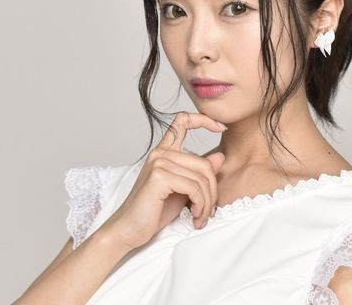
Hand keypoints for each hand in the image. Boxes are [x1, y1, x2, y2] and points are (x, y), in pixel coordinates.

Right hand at [99, 112, 226, 250]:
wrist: (129, 231)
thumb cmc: (154, 211)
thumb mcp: (183, 190)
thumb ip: (199, 173)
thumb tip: (220, 156)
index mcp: (164, 152)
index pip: (183, 120)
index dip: (204, 119)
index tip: (221, 127)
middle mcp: (160, 153)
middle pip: (205, 164)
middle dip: (213, 191)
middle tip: (209, 211)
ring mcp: (158, 163)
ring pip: (202, 178)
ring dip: (207, 202)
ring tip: (202, 217)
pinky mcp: (159, 177)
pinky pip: (194, 187)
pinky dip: (200, 204)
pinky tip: (196, 216)